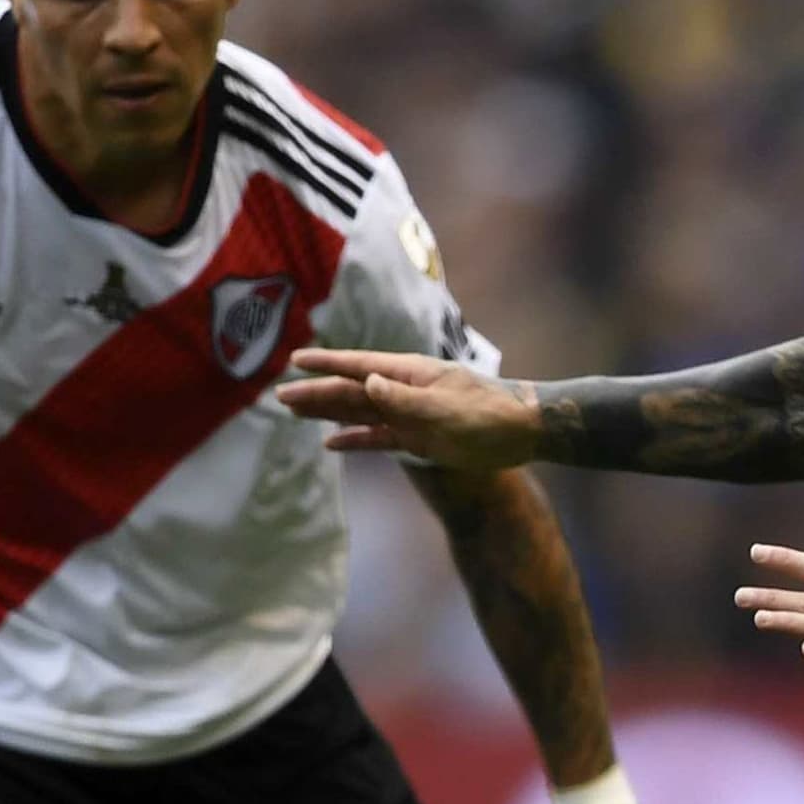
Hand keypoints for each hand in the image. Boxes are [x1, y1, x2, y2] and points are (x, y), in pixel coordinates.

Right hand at [277, 348, 542, 469]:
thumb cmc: (488, 415)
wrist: (523, 432)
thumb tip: (368, 381)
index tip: (295, 360)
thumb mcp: (445, 409)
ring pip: (359, 412)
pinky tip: (331, 443)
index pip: (358, 366)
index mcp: (409, 374)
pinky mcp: (418, 437)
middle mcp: (404, 390)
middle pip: (351, 390)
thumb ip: (403, 399)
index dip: (326, 365)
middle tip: (279, 396)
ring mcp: (409, 414)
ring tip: (295, 412)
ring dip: (328, 413)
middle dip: (315, 393)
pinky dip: (355, 439)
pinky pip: (378, 437)